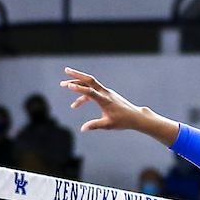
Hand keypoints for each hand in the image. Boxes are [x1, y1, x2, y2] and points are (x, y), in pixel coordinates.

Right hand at [59, 70, 178, 144]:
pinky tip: (75, 104)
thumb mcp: (108, 125)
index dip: (79, 89)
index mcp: (105, 100)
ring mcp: (105, 92)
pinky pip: (92, 92)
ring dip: (78, 83)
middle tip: (66, 70)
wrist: (134, 116)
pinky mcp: (106, 95)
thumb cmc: (122, 121)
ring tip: (65, 85)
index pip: (90, 92)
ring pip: (90, 84)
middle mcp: (105, 93)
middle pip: (89, 80)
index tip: (69, 86)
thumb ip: (94, 125)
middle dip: (77, 75)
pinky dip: (83, 95)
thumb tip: (83, 129)